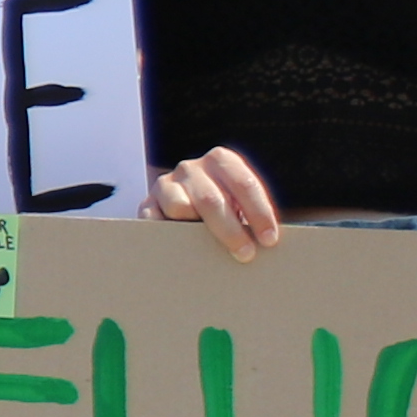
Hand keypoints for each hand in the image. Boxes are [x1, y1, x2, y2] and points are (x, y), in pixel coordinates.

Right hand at [144, 147, 282, 259]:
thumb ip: (251, 215)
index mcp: (221, 160)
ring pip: (180, 207)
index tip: (269, 240)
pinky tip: (181, 249)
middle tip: (246, 255)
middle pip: (212, 199)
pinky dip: (168, 235)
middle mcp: (191, 167)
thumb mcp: (239, 204)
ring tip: (211, 250)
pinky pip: (155, 221)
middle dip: (231, 231)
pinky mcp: (148, 204)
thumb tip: (269, 242)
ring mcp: (166, 184)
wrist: (187, 207)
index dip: (259, 212)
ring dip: (197, 231)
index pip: (243, 183)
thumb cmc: (225, 211)